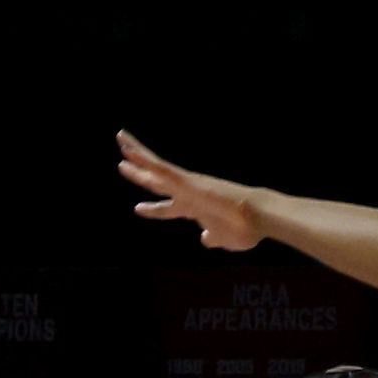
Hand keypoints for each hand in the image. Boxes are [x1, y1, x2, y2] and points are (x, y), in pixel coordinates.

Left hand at [115, 130, 261, 250]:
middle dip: (139, 174)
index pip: (169, 208)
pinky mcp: (186, 180)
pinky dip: (144, 158)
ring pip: (155, 167)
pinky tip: (129, 149)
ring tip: (121, 138)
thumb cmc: (243, 229)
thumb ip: (212, 238)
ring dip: (137, 154)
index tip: (138, 208)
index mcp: (194, 209)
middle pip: (157, 182)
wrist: (255, 217)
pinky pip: (160, 167)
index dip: (153, 209)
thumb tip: (206, 239)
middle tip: (123, 165)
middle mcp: (187, 193)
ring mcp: (186, 185)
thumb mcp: (222, 239)